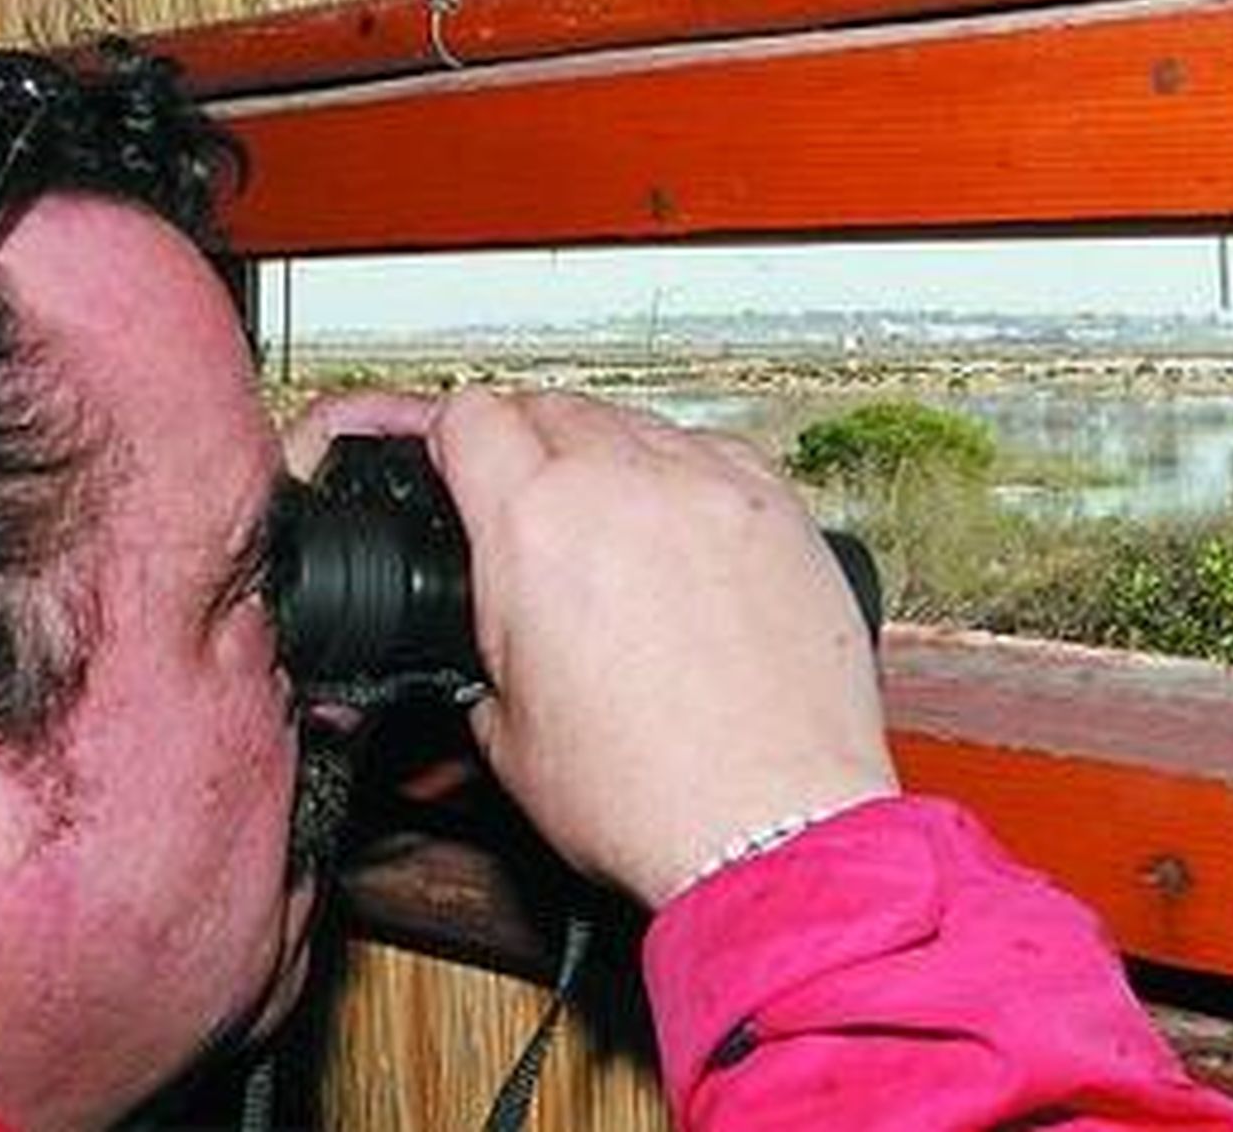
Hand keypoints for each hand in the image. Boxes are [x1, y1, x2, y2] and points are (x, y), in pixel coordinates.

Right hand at [425, 389, 897, 906]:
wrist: (773, 827)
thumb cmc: (650, 798)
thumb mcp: (507, 735)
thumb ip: (486, 651)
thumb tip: (494, 636)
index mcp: (534, 525)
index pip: (472, 416)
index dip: (451, 436)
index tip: (456, 457)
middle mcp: (626, 483)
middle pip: (553, 406)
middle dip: (525, 439)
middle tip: (525, 492)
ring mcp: (712, 490)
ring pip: (637, 420)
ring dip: (606, 452)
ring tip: (607, 516)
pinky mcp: (780, 512)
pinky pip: (716, 452)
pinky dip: (686, 473)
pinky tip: (682, 524)